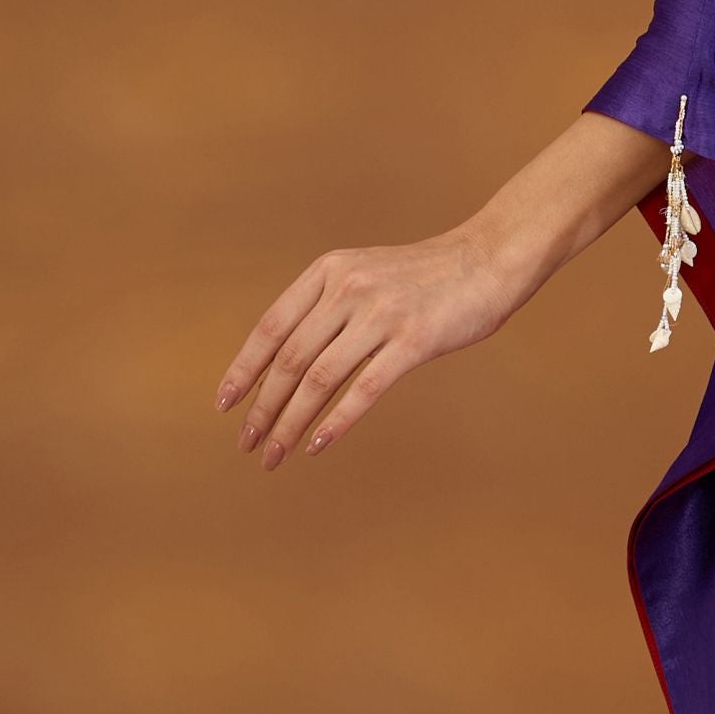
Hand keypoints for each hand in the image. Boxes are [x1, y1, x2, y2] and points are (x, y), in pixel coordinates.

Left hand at [217, 225, 534, 466]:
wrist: (490, 259)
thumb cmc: (428, 276)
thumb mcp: (366, 273)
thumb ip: (329, 305)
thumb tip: (289, 359)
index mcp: (329, 271)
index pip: (271, 327)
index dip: (244, 369)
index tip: (225, 403)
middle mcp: (347, 289)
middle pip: (290, 360)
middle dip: (262, 408)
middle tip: (247, 444)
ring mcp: (381, 315)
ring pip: (319, 379)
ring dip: (290, 422)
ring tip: (275, 454)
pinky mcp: (413, 341)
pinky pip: (364, 389)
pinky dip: (336, 421)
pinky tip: (317, 444)